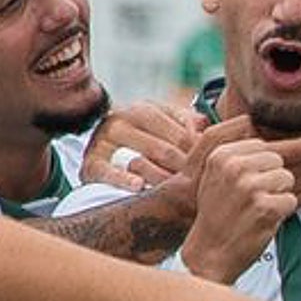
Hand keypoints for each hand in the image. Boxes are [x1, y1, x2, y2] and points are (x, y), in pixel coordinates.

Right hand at [82, 101, 206, 187]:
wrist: (98, 146)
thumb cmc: (141, 135)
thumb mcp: (161, 122)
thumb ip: (186, 122)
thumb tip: (205, 126)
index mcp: (144, 109)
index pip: (180, 131)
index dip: (198, 153)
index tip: (211, 169)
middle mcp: (122, 120)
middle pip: (164, 148)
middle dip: (184, 169)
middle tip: (200, 187)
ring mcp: (104, 141)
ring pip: (142, 158)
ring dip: (163, 176)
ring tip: (178, 190)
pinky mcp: (89, 163)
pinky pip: (107, 171)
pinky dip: (123, 179)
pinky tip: (138, 186)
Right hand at [182, 122, 300, 282]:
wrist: (209, 253)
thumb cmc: (216, 215)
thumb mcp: (214, 175)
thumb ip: (236, 152)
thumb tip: (254, 125)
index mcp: (222, 155)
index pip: (262, 146)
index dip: (261, 168)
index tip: (247, 185)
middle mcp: (235, 167)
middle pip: (278, 161)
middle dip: (271, 181)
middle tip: (251, 201)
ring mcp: (250, 187)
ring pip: (287, 179)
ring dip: (277, 197)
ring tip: (255, 211)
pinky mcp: (266, 208)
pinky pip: (291, 200)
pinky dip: (282, 214)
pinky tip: (261, 221)